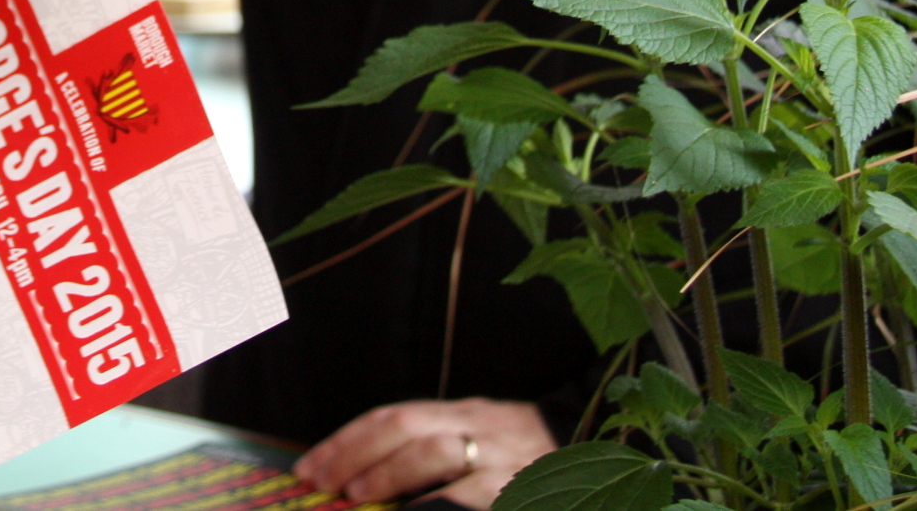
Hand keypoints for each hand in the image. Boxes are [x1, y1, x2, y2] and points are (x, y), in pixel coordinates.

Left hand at [294, 397, 555, 507]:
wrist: (606, 450)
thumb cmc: (527, 456)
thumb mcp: (482, 442)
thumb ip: (433, 453)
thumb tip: (362, 476)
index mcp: (465, 414)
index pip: (394, 417)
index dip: (347, 439)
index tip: (310, 465)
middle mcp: (482, 429)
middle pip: (407, 429)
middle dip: (356, 454)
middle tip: (323, 482)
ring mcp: (503, 461)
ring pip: (437, 456)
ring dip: (390, 476)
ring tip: (358, 495)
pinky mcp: (521, 492)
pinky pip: (468, 497)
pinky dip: (434, 504)